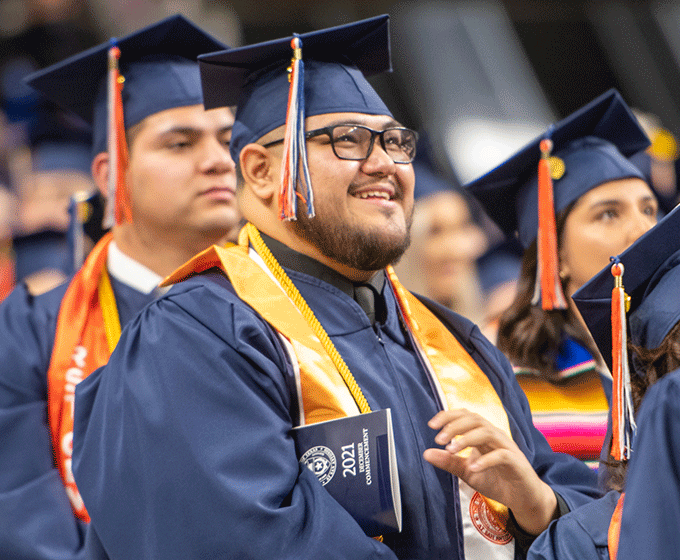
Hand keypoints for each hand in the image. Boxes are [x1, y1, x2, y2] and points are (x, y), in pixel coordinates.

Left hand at [423, 409, 556, 534]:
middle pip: (475, 419)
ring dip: (467, 439)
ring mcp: (507, 447)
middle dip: (455, 426)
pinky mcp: (517, 462)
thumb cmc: (496, 481)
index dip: (449, 416)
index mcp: (483, 434)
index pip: (466, 415)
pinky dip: (485, 459)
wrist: (523, 499)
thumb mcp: (467, 472)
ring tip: (451, 450)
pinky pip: (502, 455)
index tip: (431, 425)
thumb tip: (425, 453)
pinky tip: (472, 467)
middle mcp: (495, 436)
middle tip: (438, 439)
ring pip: (487, 432)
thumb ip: (449, 461)